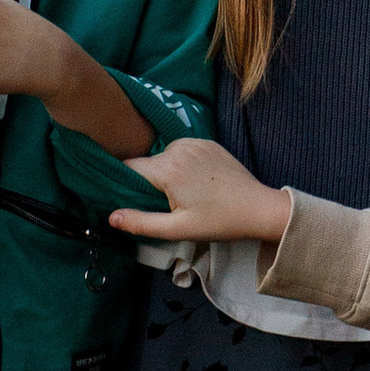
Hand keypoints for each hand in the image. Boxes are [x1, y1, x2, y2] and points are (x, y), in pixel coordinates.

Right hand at [105, 137, 291, 249]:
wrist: (259, 208)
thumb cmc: (218, 221)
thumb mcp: (178, 229)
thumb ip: (141, 222)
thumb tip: (111, 217)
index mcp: (168, 168)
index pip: (128, 167)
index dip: (124, 183)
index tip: (129, 199)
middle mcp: (178, 147)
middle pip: (147, 163)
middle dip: (148, 181)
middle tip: (166, 204)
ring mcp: (194, 141)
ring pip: (164, 156)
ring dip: (166, 172)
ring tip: (184, 194)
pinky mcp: (207, 142)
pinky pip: (182, 150)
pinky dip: (181, 163)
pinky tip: (196, 182)